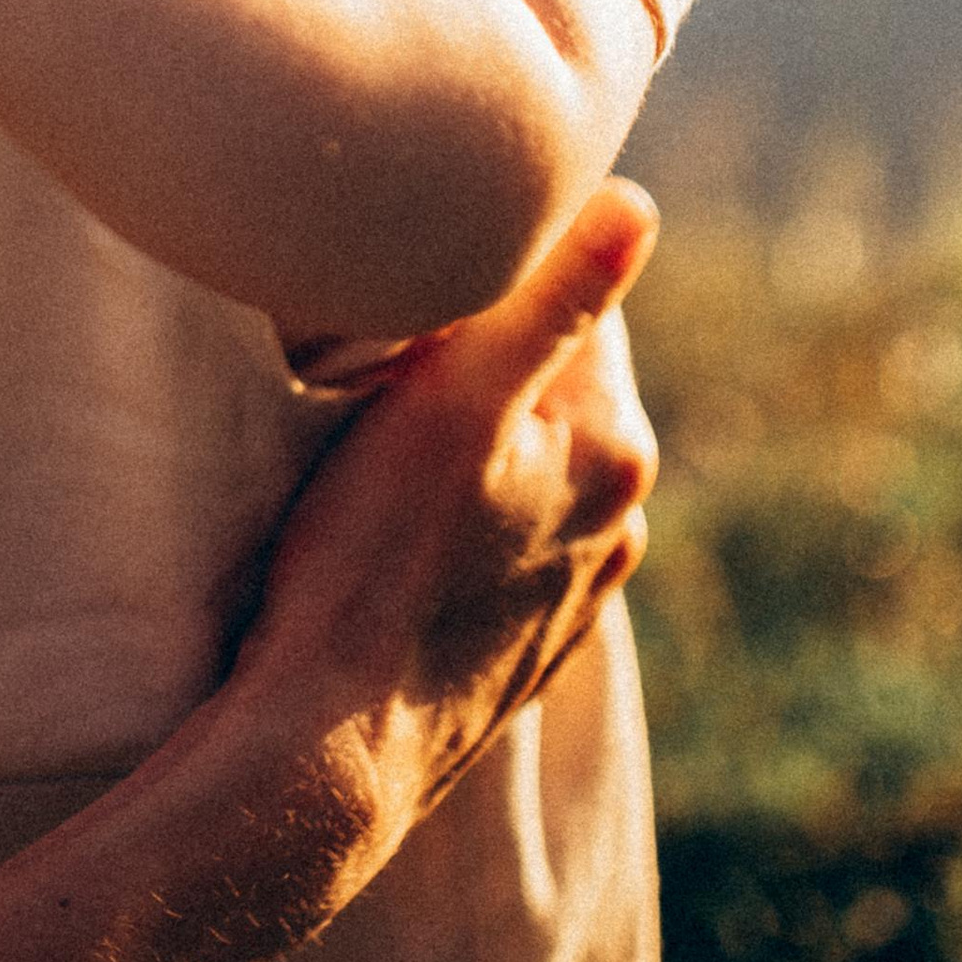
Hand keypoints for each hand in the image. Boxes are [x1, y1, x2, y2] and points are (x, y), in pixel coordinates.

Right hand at [233, 181, 658, 875]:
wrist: (326, 760)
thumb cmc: (374, 562)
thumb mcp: (453, 402)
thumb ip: (554, 299)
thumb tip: (635, 201)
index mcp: (617, 449)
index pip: (576, 302)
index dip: (491, 271)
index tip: (417, 268)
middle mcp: (618, 525)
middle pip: (551, 386)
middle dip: (484, 357)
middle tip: (386, 349)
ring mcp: (573, 597)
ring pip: (526, 469)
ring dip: (475, 441)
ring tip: (384, 441)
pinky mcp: (521, 651)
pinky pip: (503, 545)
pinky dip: (464, 520)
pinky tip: (403, 529)